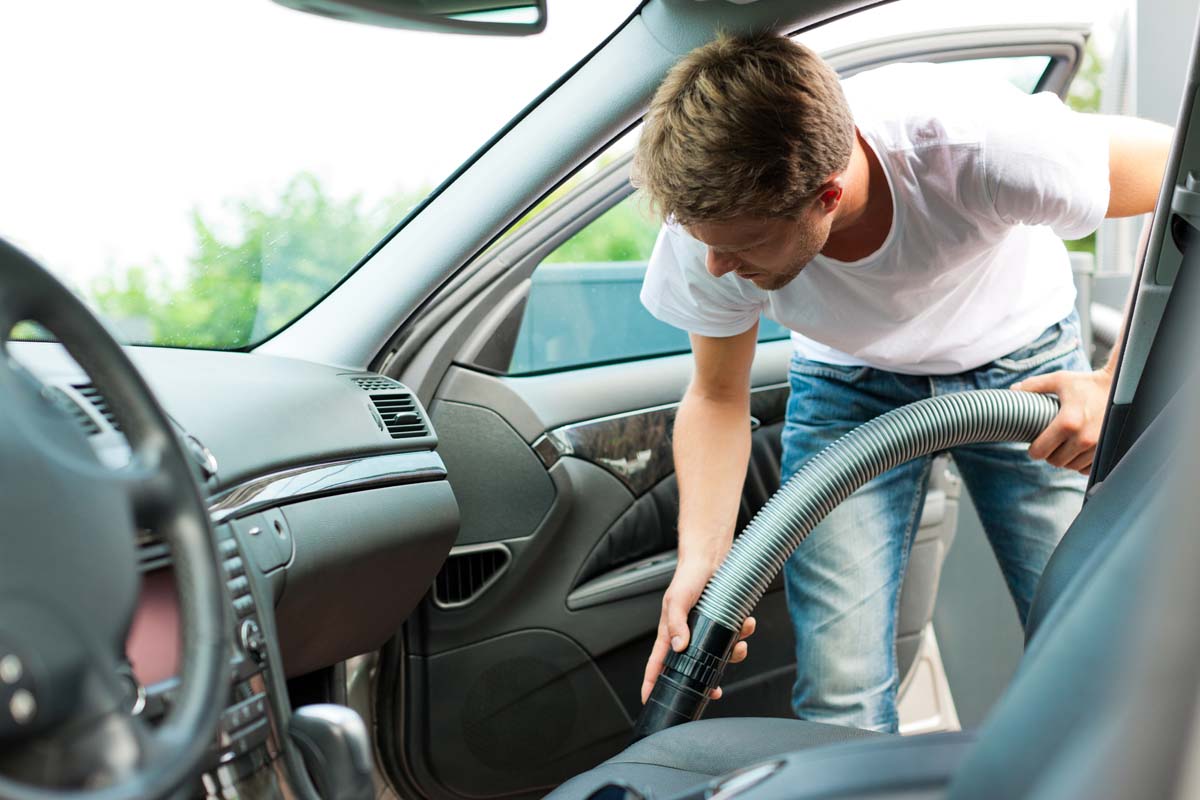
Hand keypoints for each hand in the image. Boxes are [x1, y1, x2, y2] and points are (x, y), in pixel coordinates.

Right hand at [641, 558, 755, 703]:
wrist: (710, 559)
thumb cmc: (687, 577)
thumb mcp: (676, 599)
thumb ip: (675, 623)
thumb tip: (679, 646)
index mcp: (669, 633)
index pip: (656, 663)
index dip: (651, 682)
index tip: (649, 700)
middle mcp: (686, 636)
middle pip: (691, 669)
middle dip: (704, 682)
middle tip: (714, 691)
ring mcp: (705, 632)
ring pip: (717, 657)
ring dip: (732, 655)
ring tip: (739, 644)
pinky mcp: (721, 624)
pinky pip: (733, 639)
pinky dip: (743, 635)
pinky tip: (746, 625)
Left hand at [1013, 368, 1112, 474]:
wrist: (1120, 388)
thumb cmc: (1087, 384)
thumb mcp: (1059, 380)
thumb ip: (1034, 386)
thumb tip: (1012, 391)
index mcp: (1068, 422)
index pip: (1041, 452)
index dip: (1034, 451)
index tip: (1034, 446)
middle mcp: (1084, 438)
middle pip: (1055, 462)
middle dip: (1049, 455)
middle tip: (1049, 444)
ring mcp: (1097, 446)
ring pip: (1071, 466)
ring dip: (1065, 459)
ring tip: (1063, 446)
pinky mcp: (1107, 451)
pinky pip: (1087, 468)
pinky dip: (1080, 463)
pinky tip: (1077, 451)